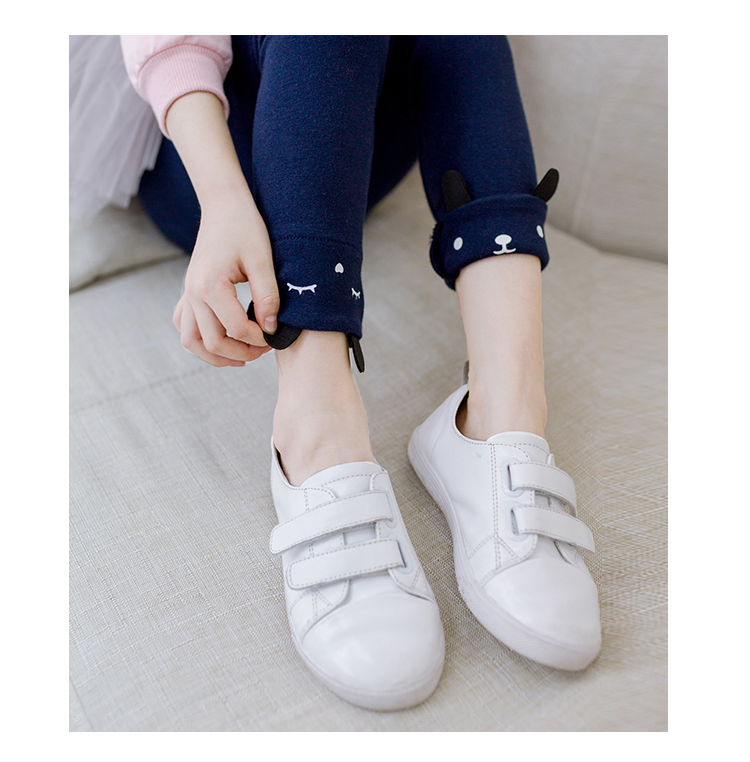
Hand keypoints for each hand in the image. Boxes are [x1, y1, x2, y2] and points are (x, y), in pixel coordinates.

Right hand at [173, 192, 278, 366]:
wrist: (223, 206)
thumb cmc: (245, 228)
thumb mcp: (263, 260)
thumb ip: (267, 296)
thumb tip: (271, 328)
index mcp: (211, 285)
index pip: (236, 328)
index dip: (259, 339)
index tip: (276, 336)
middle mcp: (193, 293)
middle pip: (212, 342)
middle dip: (242, 352)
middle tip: (265, 350)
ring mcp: (187, 293)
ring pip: (191, 341)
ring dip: (216, 356)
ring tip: (242, 358)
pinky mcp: (188, 292)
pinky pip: (184, 326)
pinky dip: (200, 341)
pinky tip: (222, 341)